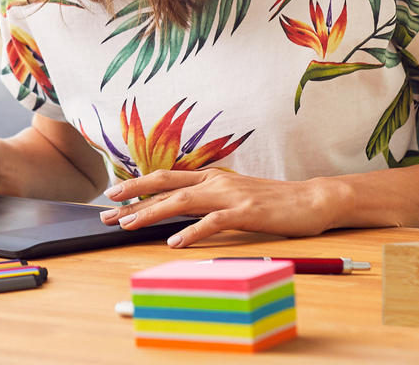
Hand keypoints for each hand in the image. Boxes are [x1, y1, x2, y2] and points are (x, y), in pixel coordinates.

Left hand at [98, 169, 331, 247]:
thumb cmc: (272, 202)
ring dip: (151, 213)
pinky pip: (213, 221)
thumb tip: (178, 211)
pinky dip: (192, 231)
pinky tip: (175, 242)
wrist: (311, 199)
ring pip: (181, 201)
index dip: (138, 187)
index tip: (113, 197)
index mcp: (211, 177)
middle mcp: (216, 181)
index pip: (166, 179)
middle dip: (133, 196)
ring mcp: (230, 194)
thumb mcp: (234, 196)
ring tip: (127, 225)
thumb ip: (208, 200)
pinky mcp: (246, 211)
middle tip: (106, 209)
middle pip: (165, 185)